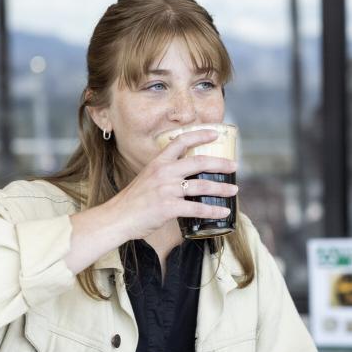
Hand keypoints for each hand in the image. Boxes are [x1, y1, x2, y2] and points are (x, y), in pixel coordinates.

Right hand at [102, 129, 237, 240]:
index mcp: (158, 162)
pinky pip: (197, 208)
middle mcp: (164, 172)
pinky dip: (213, 210)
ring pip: (202, 186)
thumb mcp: (147, 178)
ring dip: (222, 188)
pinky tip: (223, 211)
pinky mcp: (168, 207)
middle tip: (234, 165)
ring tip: (234, 190)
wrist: (117, 217)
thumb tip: (184, 174)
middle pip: (199, 162)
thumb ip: (164, 173)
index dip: (200, 135)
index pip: (180, 141)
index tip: (215, 133)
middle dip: (220, 163)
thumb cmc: (134, 200)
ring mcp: (166, 190)